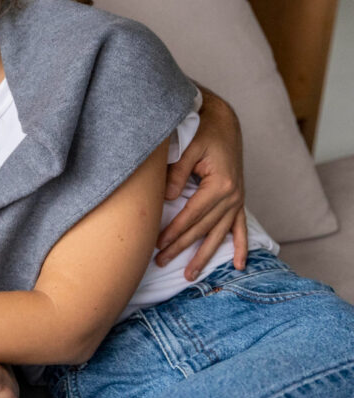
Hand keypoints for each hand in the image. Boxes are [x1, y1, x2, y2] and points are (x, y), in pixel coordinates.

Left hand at [157, 88, 247, 279]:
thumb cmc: (203, 133)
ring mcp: (238, 200)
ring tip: (191, 274)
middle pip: (203, 229)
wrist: (225, 123)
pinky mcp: (238, 199)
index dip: (174, 231)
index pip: (191, 215)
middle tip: (161, 262)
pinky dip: (240, 246)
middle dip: (181, 247)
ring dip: (205, 255)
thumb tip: (166, 198)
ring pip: (219, 234)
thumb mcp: (188, 148)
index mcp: (219, 185)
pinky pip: (240, 227)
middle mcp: (232, 196)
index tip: (157, 245)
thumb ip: (176, 173)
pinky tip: (240, 265)